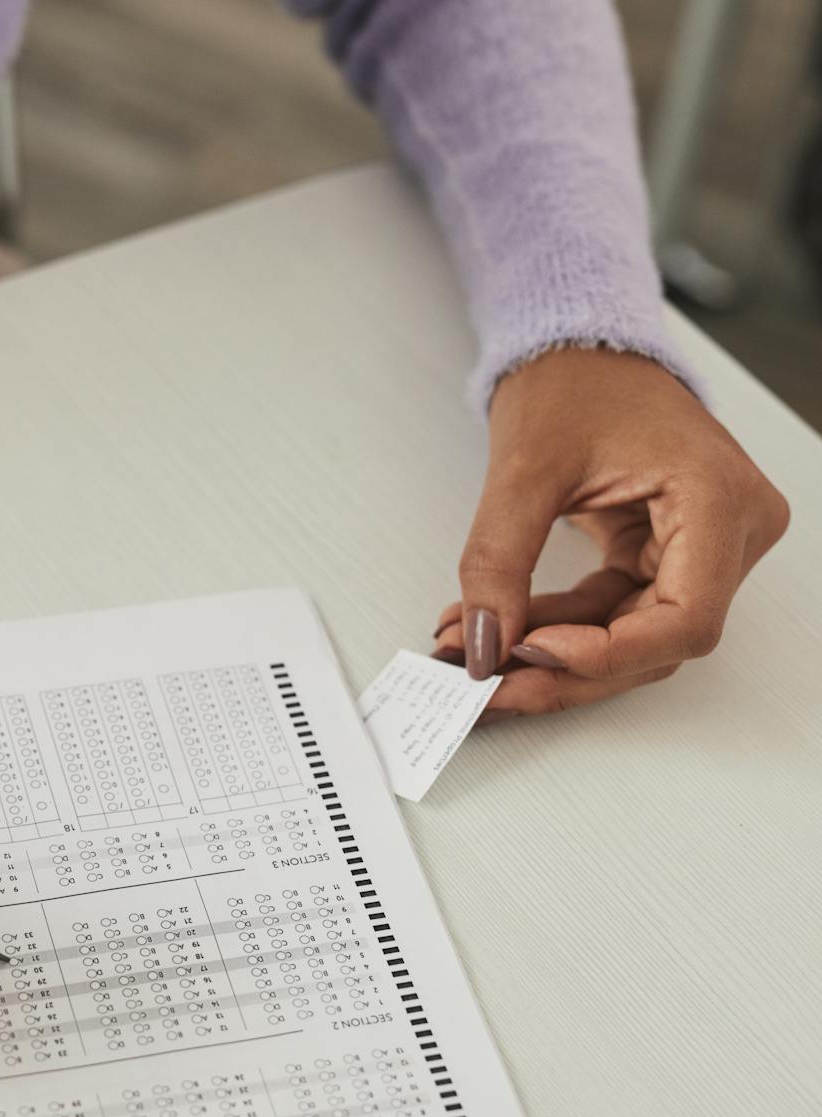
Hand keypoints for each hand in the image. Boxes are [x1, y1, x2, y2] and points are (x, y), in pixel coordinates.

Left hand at [434, 348, 788, 719]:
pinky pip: (613, 612)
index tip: (528, 654)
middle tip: (486, 683)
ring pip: (633, 636)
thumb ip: (498, 562)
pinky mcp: (665, 553)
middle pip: (657, 642)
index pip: (686, 619)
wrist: (579, 345)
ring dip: (550, 653)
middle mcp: (730, 530)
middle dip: (564, 668)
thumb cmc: (576, 381)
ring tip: (473, 653)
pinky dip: (555, 627)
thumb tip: (483, 643)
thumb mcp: (523, 471)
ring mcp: (702, 545)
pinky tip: (496, 629)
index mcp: (719, 499)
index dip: (607, 655)